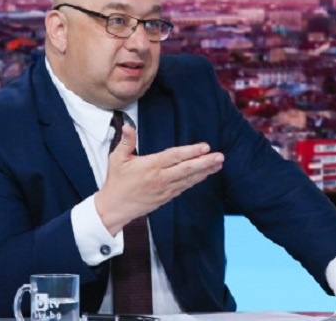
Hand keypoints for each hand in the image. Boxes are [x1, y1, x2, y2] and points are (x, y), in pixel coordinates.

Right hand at [95, 124, 223, 234]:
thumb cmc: (116, 182)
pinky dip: (196, 181)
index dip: (191, 151)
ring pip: (189, 179)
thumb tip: (128, 126)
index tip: (205, 147)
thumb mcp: (117, 159)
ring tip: (219, 164)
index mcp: (150, 166)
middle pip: (187, 169)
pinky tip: (206, 174)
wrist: (114, 208)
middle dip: (205, 162)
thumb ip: (126, 142)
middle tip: (220, 156)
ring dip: (205, 171)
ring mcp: (165, 189)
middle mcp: (160, 178)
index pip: (174, 157)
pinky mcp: (166, 197)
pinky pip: (185, 187)